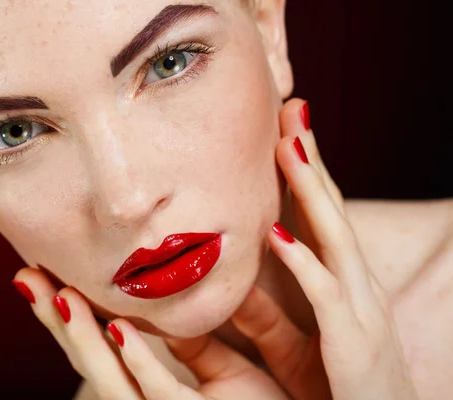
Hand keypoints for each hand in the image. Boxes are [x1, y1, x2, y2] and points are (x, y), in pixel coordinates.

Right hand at [12, 269, 290, 398]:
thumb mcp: (228, 377)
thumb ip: (199, 346)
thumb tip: (176, 304)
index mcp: (163, 394)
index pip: (107, 349)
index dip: (75, 313)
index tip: (49, 271)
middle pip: (93, 362)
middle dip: (56, 321)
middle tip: (26, 275)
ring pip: (112, 380)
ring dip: (80, 335)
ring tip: (55, 292)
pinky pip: (163, 395)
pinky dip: (136, 360)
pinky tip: (116, 328)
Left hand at [229, 98, 417, 398]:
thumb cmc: (337, 389)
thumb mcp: (295, 345)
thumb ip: (265, 313)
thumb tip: (229, 285)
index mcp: (342, 284)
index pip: (321, 216)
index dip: (304, 172)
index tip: (282, 131)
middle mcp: (355, 286)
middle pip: (330, 211)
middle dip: (310, 160)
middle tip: (290, 110)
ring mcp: (359, 310)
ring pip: (335, 238)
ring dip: (311, 191)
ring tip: (288, 147)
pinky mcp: (354, 342)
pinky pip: (326, 296)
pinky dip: (304, 263)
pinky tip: (278, 235)